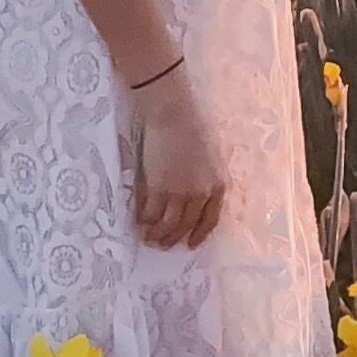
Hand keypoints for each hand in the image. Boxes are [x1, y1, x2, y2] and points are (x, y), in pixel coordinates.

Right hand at [130, 71, 226, 248]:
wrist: (173, 112)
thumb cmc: (192, 125)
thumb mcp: (210, 155)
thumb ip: (205, 177)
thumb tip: (194, 194)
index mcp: (217, 185)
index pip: (210, 220)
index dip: (199, 234)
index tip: (191, 244)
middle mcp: (201, 193)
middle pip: (186, 225)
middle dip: (173, 238)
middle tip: (162, 244)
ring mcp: (179, 192)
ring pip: (168, 224)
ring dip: (157, 234)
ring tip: (147, 238)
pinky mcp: (159, 187)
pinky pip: (150, 212)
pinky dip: (144, 219)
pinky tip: (138, 220)